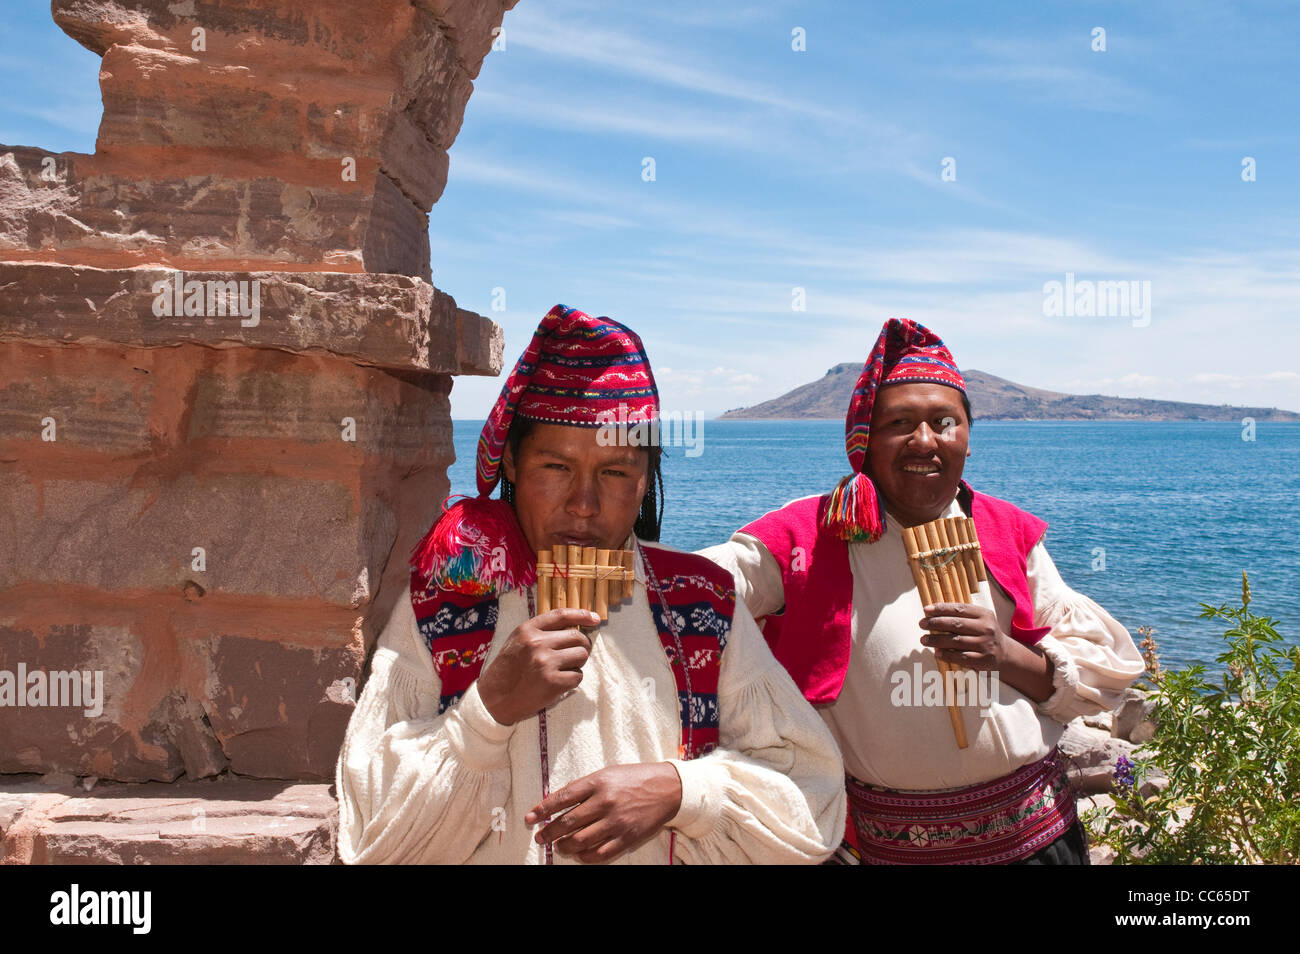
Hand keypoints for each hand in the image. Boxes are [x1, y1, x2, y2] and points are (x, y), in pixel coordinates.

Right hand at [477, 608, 599, 724]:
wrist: (494, 699)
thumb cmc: (508, 670)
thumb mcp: (518, 642)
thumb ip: (541, 632)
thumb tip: (575, 628)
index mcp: (528, 630)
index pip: (561, 615)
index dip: (582, 615)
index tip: (595, 619)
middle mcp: (537, 643)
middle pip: (578, 638)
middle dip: (582, 647)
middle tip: (574, 656)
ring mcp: (546, 663)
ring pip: (581, 656)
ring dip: (577, 664)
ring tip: (563, 670)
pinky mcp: (553, 682)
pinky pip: (578, 676)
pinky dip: (573, 680)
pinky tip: (559, 683)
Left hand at [524, 763, 682, 863]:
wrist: (667, 788)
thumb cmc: (634, 778)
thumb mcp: (607, 773)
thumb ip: (583, 787)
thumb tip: (558, 801)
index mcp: (598, 782)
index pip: (562, 798)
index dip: (542, 810)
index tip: (530, 818)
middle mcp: (605, 802)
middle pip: (567, 822)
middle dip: (548, 832)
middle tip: (540, 837)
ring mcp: (616, 822)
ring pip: (580, 841)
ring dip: (563, 847)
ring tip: (558, 847)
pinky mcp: (627, 837)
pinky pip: (600, 854)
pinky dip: (585, 857)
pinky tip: (578, 854)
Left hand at [919, 602, 1055, 701]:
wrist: (1005, 653)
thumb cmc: (984, 633)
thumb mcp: (979, 619)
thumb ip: (961, 614)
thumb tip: (932, 611)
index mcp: (984, 614)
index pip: (959, 609)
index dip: (941, 608)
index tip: (926, 610)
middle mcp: (986, 628)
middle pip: (956, 624)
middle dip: (935, 623)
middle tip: (921, 624)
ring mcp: (985, 644)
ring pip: (956, 641)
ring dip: (937, 640)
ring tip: (924, 640)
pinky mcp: (983, 660)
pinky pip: (961, 657)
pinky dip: (947, 655)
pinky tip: (936, 653)